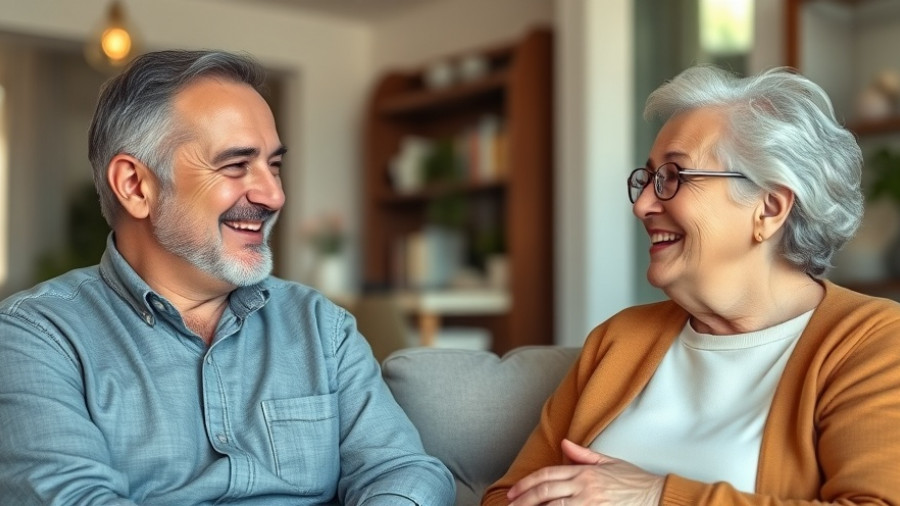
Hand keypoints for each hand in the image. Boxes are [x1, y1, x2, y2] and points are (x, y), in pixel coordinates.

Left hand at [506, 439, 664, 504]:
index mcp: (584, 471)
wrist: (656, 495)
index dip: (527, 484)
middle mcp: (584, 486)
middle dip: (525, 499)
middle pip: (546, 492)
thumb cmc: (633, 480)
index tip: (514, 493)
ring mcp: (590, 502)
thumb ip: (583, 454)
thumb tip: (563, 444)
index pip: (548, 475)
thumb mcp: (608, 461)